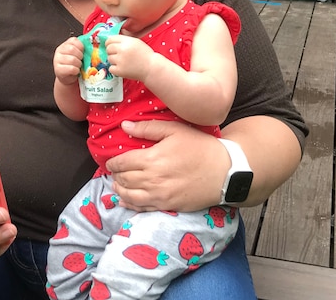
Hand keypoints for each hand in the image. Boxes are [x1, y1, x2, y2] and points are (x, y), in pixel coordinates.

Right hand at [54, 37, 83, 84]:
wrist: (67, 77)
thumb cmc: (74, 64)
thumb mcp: (77, 54)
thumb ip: (81, 49)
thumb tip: (92, 47)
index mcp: (65, 45)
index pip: (73, 40)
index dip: (81, 46)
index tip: (83, 52)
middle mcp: (59, 51)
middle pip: (72, 49)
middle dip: (80, 56)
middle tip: (81, 60)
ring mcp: (57, 60)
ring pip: (72, 59)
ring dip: (78, 64)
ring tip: (78, 66)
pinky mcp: (58, 69)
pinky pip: (71, 68)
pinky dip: (76, 70)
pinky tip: (76, 71)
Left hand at [104, 35, 154, 81]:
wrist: (151, 68)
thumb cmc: (145, 55)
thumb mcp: (136, 42)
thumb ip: (124, 40)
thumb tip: (111, 40)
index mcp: (127, 41)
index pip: (110, 39)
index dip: (109, 42)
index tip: (110, 45)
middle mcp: (123, 50)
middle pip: (108, 48)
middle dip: (111, 51)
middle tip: (117, 54)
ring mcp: (120, 61)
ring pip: (109, 58)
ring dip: (114, 60)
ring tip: (123, 62)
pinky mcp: (119, 70)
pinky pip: (110, 68)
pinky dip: (115, 69)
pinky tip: (122, 67)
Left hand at [105, 120, 228, 211]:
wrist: (224, 172)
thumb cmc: (200, 148)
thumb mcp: (175, 130)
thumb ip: (148, 128)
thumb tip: (125, 126)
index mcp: (152, 159)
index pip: (122, 163)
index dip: (113, 162)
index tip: (111, 161)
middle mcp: (152, 179)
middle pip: (124, 179)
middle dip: (116, 175)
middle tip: (115, 172)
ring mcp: (159, 196)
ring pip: (129, 196)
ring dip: (119, 190)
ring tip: (117, 185)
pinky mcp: (167, 206)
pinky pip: (142, 208)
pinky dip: (129, 205)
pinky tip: (124, 201)